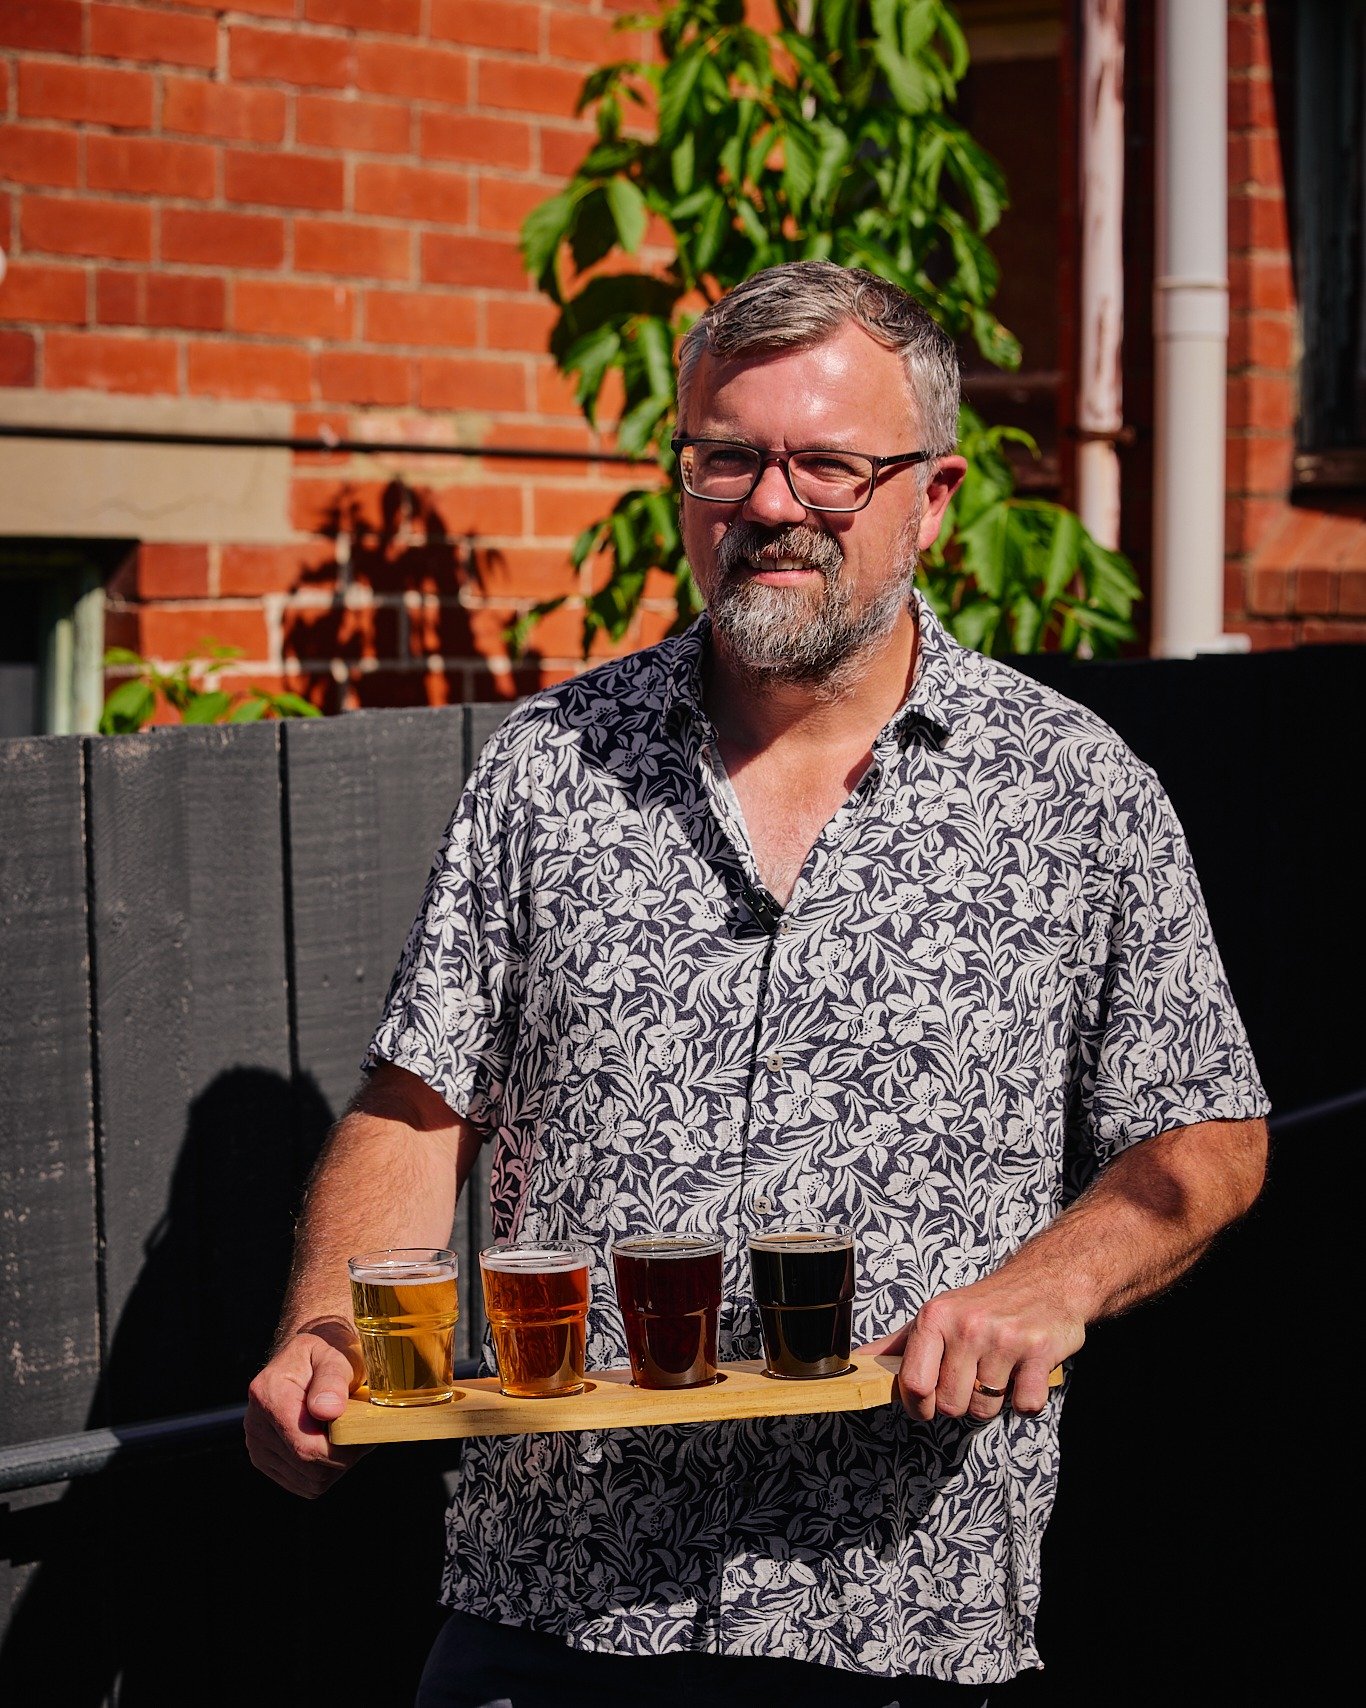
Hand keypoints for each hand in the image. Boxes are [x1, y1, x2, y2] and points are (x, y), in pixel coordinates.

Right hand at [244, 1320, 370, 1497]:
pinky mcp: (265, 1461)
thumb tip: (327, 1411)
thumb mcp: (334, 1355)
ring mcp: (257, 1446)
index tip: (364, 1431)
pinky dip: (325, 1472)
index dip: (341, 1449)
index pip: (306, 1446)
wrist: (307, 1361)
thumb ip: (332, 1380)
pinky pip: (304, 1484)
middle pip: (309, 1467)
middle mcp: (255, 1424)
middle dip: (344, 1457)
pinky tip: (333, 1445)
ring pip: (309, 1481)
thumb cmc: (326, 1354)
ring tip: (347, 1435)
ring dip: (336, 1466)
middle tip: (362, 1433)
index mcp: (268, 1394)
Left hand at [858, 1272, 1081, 1424]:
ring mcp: (1005, 1338)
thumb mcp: (935, 1316)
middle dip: (961, 1401)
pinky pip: (1025, 1406)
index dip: (919, 1406)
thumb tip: (855, 1364)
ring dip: (993, 1400)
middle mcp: (967, 1325)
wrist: (1044, 1280)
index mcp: (935, 1317)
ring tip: (999, 1368)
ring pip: (985, 1409)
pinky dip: (1026, 1399)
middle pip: (951, 1405)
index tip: (928, 1404)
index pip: (914, 1385)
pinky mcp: (1039, 1351)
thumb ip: (896, 1346)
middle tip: (972, 1375)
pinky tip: (1024, 1372)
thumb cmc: (982, 1305)